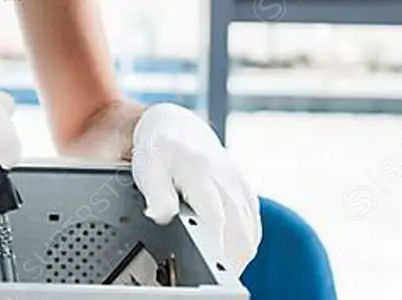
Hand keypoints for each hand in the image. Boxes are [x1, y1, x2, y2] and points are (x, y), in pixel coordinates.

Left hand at [131, 103, 261, 273]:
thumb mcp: (147, 167)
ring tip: (219, 269)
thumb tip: (161, 216)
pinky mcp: (247, 191)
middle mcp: (226, 180)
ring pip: (251, 232)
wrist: (177, 128)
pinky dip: (245, 244)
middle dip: (230, 260)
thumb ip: (155, 193)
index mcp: (201, 173)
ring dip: (239, 255)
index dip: (215, 246)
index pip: (216, 218)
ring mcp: (240, 185)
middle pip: (240, 232)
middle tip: (212, 274)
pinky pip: (254, 225)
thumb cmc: (159, 150)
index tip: (210, 265)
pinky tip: (230, 253)